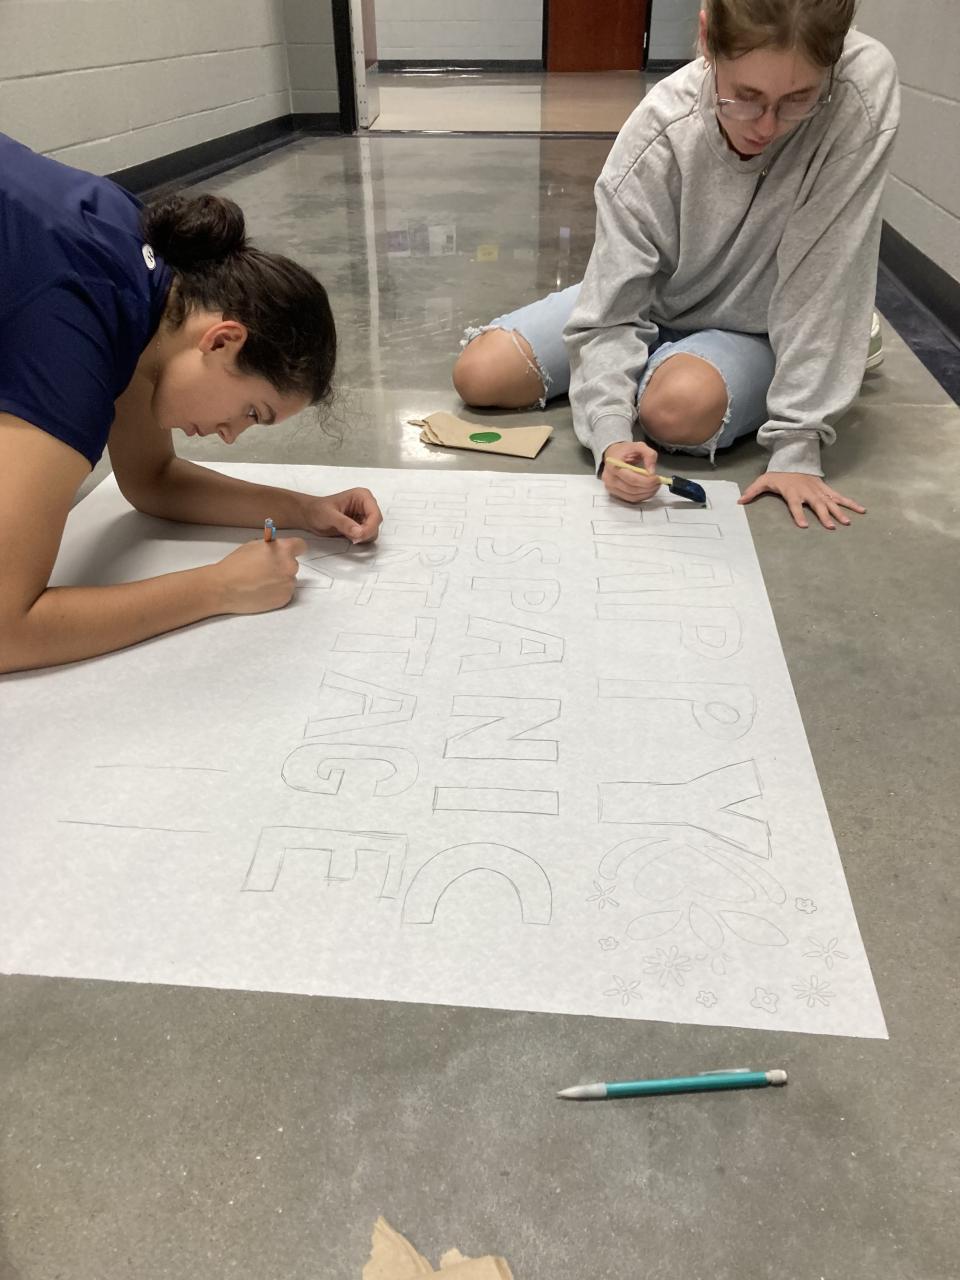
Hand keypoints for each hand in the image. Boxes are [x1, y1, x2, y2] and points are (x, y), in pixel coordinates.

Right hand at [214, 537, 307, 613]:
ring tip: (260, 583)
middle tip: (265, 570)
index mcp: (283, 549)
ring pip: (288, 580)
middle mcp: (290, 566)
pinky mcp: (285, 598)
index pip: (301, 546)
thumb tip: (277, 548)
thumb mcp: (253, 546)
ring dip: (279, 581)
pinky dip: (276, 593)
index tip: (288, 553)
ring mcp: (288, 584)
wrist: (225, 588)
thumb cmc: (235, 566)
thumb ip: (271, 546)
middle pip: (293, 564)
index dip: (294, 549)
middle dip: (282, 566)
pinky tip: (261, 592)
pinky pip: (284, 593)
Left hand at [305, 488, 382, 542]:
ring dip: (363, 537)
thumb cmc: (317, 511)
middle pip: (376, 523)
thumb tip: (359, 532)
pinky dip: (360, 539)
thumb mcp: (329, 516)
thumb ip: (344, 523)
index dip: (370, 527)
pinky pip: (367, 536)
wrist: (310, 516)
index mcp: (362, 496)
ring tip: (347, 535)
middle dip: (366, 532)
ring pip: (373, 531)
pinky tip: (348, 536)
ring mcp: (365, 516)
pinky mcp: (361, 525)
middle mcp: (366, 505)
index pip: (375, 514)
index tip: (358, 536)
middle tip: (352, 538)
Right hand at [601, 441, 661, 502]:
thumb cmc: (625, 450)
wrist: (613, 454)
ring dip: (647, 493)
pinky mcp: (614, 493)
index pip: (632, 478)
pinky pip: (630, 499)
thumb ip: (649, 455)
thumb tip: (652, 471)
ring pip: (632, 496)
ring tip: (655, 486)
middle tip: (659, 482)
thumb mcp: (639, 446)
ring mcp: (611, 487)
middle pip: (632, 489)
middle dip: (649, 487)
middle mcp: (610, 478)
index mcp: (613, 465)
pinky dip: (642, 496)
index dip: (647, 481)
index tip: (657, 478)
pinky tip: (648, 490)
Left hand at [738, 472, 865, 529]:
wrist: (794, 459)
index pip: (795, 505)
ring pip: (831, 502)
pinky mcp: (826, 489)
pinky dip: (850, 503)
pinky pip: (839, 497)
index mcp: (792, 492)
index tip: (804, 525)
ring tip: (849, 522)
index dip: (798, 515)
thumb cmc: (778, 475)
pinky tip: (861, 510)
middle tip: (831, 527)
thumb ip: (752, 492)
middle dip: (825, 515)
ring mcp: (818, 490)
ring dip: (840, 511)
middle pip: (817, 505)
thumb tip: (739, 501)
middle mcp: (807, 492)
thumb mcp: (764, 481)